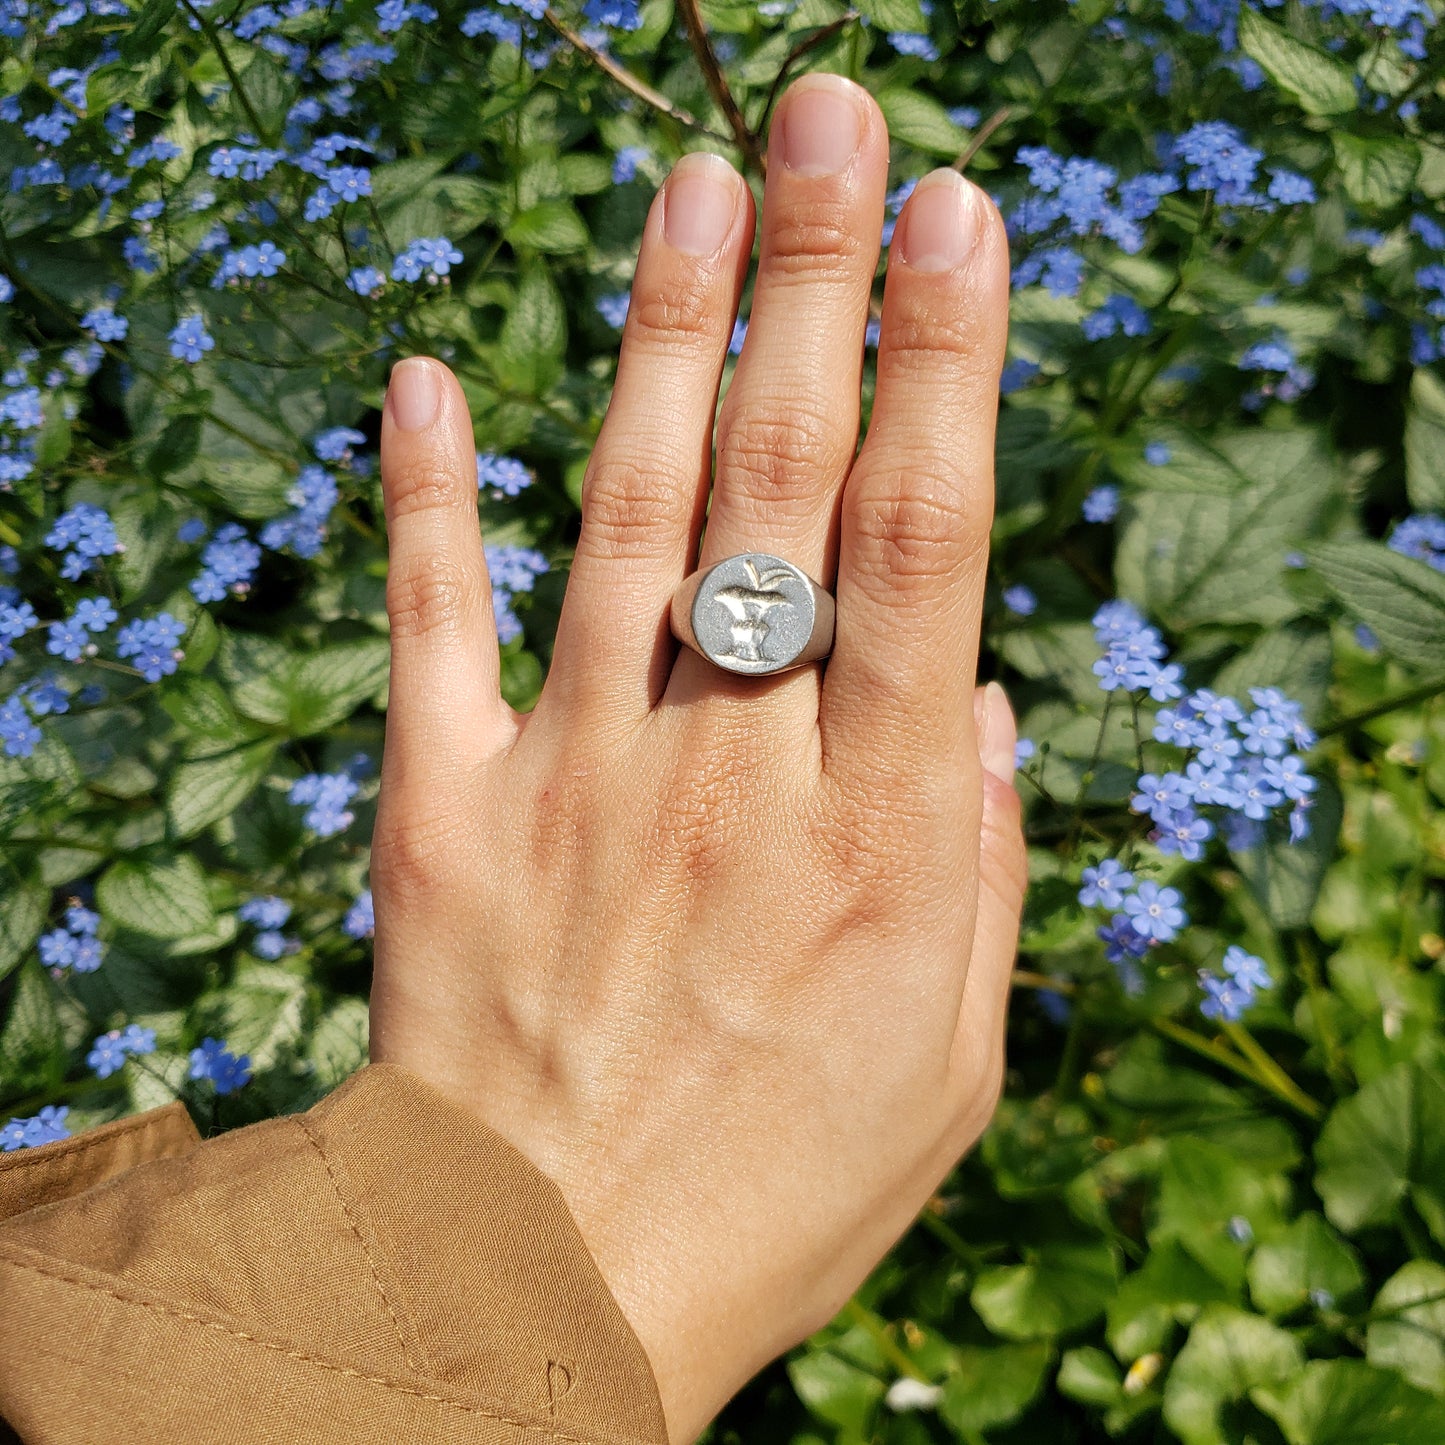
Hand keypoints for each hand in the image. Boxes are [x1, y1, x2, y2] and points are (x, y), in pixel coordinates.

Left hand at [368, 72, 1023, 1444]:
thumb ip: (975, 870)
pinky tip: (422, 374)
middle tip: (835, 122)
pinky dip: (423, 500)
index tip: (958, 223)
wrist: (543, 1295)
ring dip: (658, 342)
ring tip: (695, 188)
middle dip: (813, 291)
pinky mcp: (447, 818)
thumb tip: (968, 698)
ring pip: (624, 521)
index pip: (918, 551)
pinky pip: (431, 632)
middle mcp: (727, 773)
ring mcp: (574, 784)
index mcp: (871, 833)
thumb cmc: (778, 1191)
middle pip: (778, 491)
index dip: (942, 373)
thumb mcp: (950, 1065)